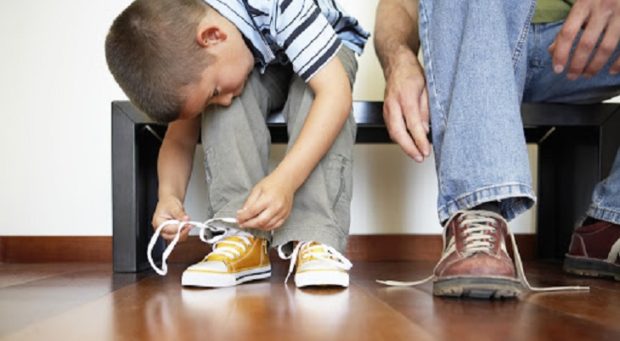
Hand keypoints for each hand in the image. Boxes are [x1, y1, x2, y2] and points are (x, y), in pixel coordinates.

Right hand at [151, 196, 190, 241]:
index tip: (187, 224)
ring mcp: (167, 232)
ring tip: (189, 223)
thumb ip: (180, 214)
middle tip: (190, 225)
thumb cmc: (168, 203)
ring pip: (177, 238)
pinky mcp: (173, 232)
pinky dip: (185, 231)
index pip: (168, 229)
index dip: (178, 228)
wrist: (170, 201)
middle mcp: (161, 229)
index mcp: (158, 222)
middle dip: (182, 232)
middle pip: (171, 237)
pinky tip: (187, 225)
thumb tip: (186, 219)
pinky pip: (180, 236)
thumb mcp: (174, 206)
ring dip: (184, 232)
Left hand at [236, 173, 294, 230]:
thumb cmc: (272, 183)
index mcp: (268, 198)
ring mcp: (282, 212)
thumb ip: (249, 202)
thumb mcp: (257, 189)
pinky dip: (266, 227)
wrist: (286, 181)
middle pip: (260, 221)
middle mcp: (276, 207)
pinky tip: (260, 224)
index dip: (243, 216)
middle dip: (248, 224)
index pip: (252, 211)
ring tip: (250, 223)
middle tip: (242, 223)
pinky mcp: (285, 215)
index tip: (238, 218)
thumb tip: (242, 212)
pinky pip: (275, 226)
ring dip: (256, 227)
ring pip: (267, 225)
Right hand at [383, 47, 430, 161]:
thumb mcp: (426, 89)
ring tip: (417, 153)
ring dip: (404, 145)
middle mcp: (393, 105)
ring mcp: (387, 109)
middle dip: (409, 148)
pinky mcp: (386, 112)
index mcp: (405, 98)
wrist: (396, 64)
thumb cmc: (412, 74)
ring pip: (393, 132)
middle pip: (398, 132)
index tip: (426, 150)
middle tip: (420, 157)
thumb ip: (425, 111)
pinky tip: (409, 143)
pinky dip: (400, 138)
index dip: (419, 140)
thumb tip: (425, 130)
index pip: (413, 125)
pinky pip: (391, 128)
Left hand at [549, 0, 619, 78]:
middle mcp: (602, 8)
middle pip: (586, 43)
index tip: (557, 70)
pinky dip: (618, 63)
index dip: (561, 53)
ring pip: (606, 47)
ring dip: (594, 66)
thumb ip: (568, 27)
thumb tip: (552, 51)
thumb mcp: (581, 6)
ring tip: (587, 75)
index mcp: (584, 4)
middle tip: (571, 76)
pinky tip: (611, 71)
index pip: (568, 33)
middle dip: (577, 64)